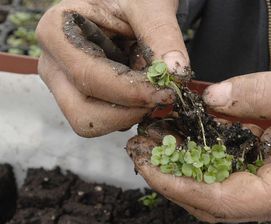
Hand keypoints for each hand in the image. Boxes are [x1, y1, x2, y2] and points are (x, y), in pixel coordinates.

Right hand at [37, 0, 187, 136]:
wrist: (130, 1)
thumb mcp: (149, 5)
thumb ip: (162, 36)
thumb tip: (175, 73)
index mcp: (57, 32)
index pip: (89, 78)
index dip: (132, 92)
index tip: (167, 93)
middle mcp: (54, 64)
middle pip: (84, 113)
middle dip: (129, 111)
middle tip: (161, 94)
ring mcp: (65, 84)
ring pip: (94, 122)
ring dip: (131, 111)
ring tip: (151, 82)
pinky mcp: (82, 96)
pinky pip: (106, 118)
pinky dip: (131, 110)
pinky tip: (143, 86)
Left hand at [128, 60, 270, 222]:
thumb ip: (266, 93)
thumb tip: (214, 98)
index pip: (225, 202)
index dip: (182, 185)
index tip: (149, 166)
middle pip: (213, 199)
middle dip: (173, 174)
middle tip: (141, 147)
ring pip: (217, 183)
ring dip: (184, 161)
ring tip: (155, 135)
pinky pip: (231, 164)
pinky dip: (206, 148)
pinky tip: (188, 128)